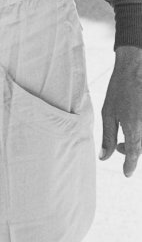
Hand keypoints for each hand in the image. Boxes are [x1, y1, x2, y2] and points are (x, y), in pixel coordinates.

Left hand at [101, 45, 141, 176]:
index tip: (126, 173)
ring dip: (136, 142)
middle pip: (141, 148)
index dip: (129, 166)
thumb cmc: (120, 89)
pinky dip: (140, 133)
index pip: (134, 154)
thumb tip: (104, 158)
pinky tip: (132, 125)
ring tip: (124, 136)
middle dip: (130, 152)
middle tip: (118, 147)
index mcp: (135, 129)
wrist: (136, 68)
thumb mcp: (108, 113)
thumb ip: (108, 137)